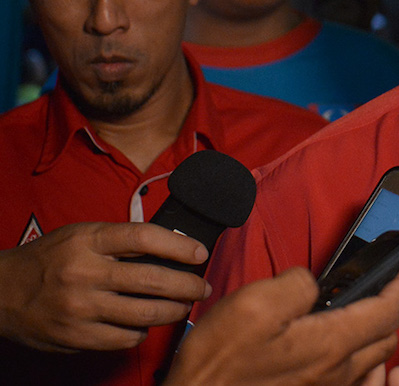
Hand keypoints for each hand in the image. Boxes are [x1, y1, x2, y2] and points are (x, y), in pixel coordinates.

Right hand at [0, 222, 210, 351]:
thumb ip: (119, 240)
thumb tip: (171, 247)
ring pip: (145, 313)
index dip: (180, 245)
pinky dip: (142, 332)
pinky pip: (124, 338)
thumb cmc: (49, 259)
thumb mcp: (81, 235)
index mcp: (88, 241)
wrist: (1, 292)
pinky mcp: (76, 336)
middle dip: (188, 285)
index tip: (200, 253)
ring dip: (173, 310)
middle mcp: (86, 272)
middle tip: (202, 287)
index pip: (145, 238)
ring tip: (183, 306)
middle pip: (153, 279)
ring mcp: (81, 307)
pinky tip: (145, 324)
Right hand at [166, 262, 398, 385]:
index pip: (385, 310)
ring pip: (369, 356)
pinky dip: (357, 350)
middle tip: (391, 282)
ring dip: (377, 329)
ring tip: (366, 306)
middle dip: (394, 305)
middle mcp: (335, 371)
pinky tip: (338, 339)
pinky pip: (350, 371)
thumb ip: (297, 284)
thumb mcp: (255, 305)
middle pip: (385, 335)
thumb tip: (313, 284)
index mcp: (329, 344)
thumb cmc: (219, 365)